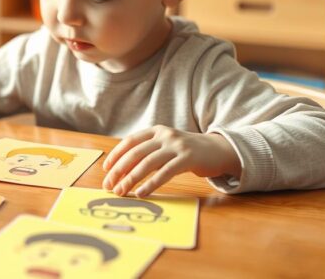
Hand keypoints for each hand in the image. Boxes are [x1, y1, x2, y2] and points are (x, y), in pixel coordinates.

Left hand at [102, 125, 240, 197]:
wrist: (219, 150)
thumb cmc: (187, 152)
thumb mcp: (166, 146)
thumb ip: (149, 152)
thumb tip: (122, 170)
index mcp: (156, 131)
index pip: (130, 141)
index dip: (116, 155)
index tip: (106, 169)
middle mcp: (165, 135)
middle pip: (135, 153)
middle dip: (119, 170)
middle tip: (109, 185)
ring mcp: (177, 146)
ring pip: (147, 163)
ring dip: (131, 179)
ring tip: (121, 192)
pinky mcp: (188, 159)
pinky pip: (164, 173)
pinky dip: (150, 184)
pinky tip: (141, 193)